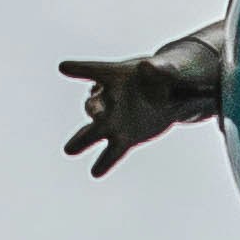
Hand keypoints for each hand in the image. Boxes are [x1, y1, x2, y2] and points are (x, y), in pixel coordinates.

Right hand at [60, 34, 223, 174]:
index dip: (80, 68)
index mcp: (117, 75)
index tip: (64, 67)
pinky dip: (104, 162)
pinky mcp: (124, 139)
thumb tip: (146, 66)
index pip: (95, 70)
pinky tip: (95, 172)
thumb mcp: (170, 68)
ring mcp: (114, 120)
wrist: (175, 93)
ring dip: (84, 139)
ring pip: (94, 131)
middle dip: (94, 107)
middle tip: (94, 112)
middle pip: (95, 103)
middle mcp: (109, 98)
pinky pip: (111, 153)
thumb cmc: (170, 74)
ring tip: (70, 150)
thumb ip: (160, 68)